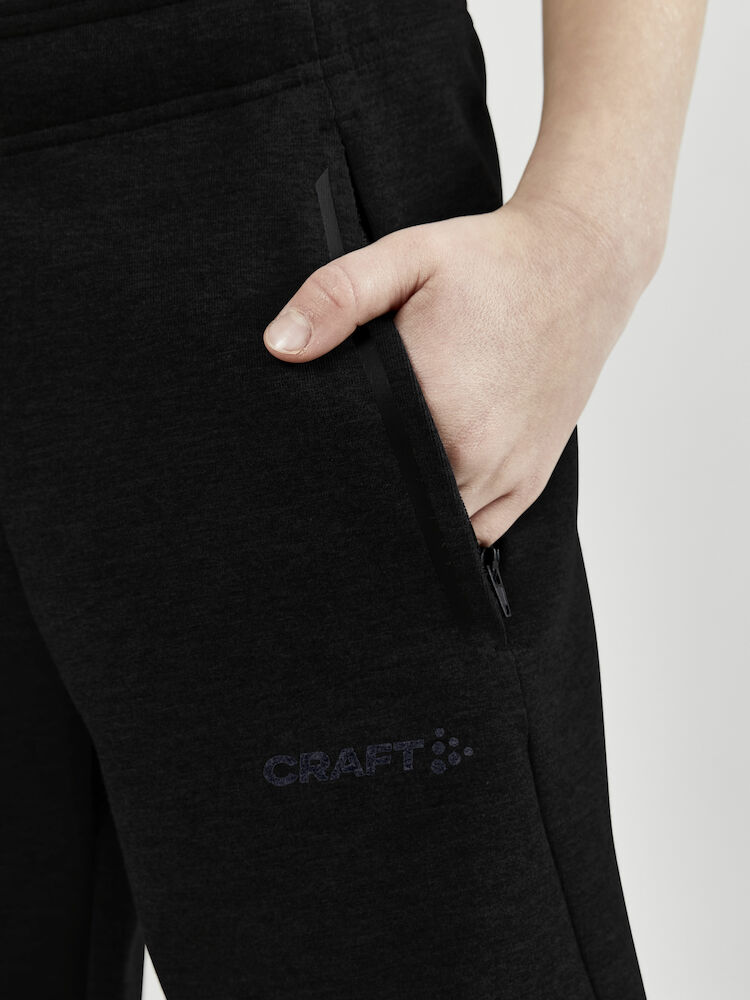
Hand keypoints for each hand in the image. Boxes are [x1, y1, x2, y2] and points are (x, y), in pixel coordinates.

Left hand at [263, 192, 647, 545]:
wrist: (581, 266)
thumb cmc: (491, 262)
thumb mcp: (407, 257)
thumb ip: (337, 296)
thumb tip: (279, 346)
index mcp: (437, 405)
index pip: (359, 469)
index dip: (329, 468)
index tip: (312, 456)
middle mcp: (476, 454)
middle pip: (395, 506)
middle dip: (366, 492)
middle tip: (337, 471)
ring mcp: (508, 475)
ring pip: (437, 529)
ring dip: (408, 513)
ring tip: (384, 479)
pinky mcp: (530, 480)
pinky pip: (480, 533)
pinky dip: (450, 523)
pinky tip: (427, 495)